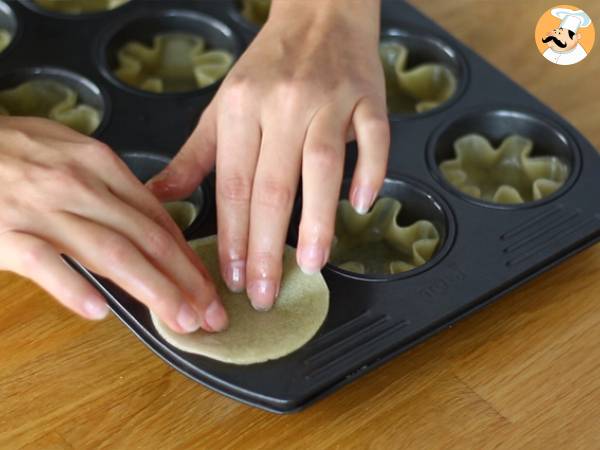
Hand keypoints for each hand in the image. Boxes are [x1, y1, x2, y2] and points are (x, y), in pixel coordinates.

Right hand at [0, 116, 226, 332]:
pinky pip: (45, 262)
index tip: (208, 285)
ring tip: (180, 319)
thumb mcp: (71, 153)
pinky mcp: (4, 231)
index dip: (188, 257)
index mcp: (100, 165)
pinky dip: (73, 286)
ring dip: (153, 290)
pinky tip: (99, 312)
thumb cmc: (13, 150)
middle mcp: (79, 185)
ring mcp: (43, 207)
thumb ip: (111, 186)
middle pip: (147, 239)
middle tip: (210, 313)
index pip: (159, 219)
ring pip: (112, 253)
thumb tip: (151, 221)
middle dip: (186, 280)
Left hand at [148, 0, 389, 309]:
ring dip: (318, 219)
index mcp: (240, 108)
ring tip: (311, 264)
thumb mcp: (222, 105)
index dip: (231, 235)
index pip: (233, 184)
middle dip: (267, 246)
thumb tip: (160, 199)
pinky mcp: (367, 96)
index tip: (232, 277)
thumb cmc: (268, 65)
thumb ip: (195, 157)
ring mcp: (328, 99)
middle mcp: (282, 104)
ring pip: (323, 165)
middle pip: (273, 185)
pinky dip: (370, 171)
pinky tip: (362, 204)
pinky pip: (373, 137)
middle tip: (266, 292)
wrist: (318, 12)